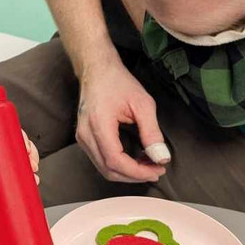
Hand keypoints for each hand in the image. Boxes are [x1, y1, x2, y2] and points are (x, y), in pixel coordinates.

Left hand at [0, 131, 40, 184]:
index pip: (11, 133)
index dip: (23, 137)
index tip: (26, 146)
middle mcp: (0, 151)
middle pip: (21, 147)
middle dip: (32, 153)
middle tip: (31, 162)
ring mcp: (2, 165)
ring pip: (23, 162)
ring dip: (32, 166)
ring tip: (33, 174)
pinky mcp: (3, 179)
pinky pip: (19, 176)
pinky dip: (29, 178)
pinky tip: (34, 182)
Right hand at [77, 58, 166, 182]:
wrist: (96, 70)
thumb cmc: (118, 82)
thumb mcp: (142, 104)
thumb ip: (152, 133)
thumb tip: (161, 158)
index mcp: (98, 124)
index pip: (115, 161)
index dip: (138, 172)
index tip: (158, 169)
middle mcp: (85, 134)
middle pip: (109, 170)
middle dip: (135, 175)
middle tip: (157, 169)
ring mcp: (82, 137)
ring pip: (104, 168)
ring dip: (128, 172)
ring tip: (149, 165)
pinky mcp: (84, 138)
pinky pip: (101, 160)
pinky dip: (119, 165)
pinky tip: (135, 159)